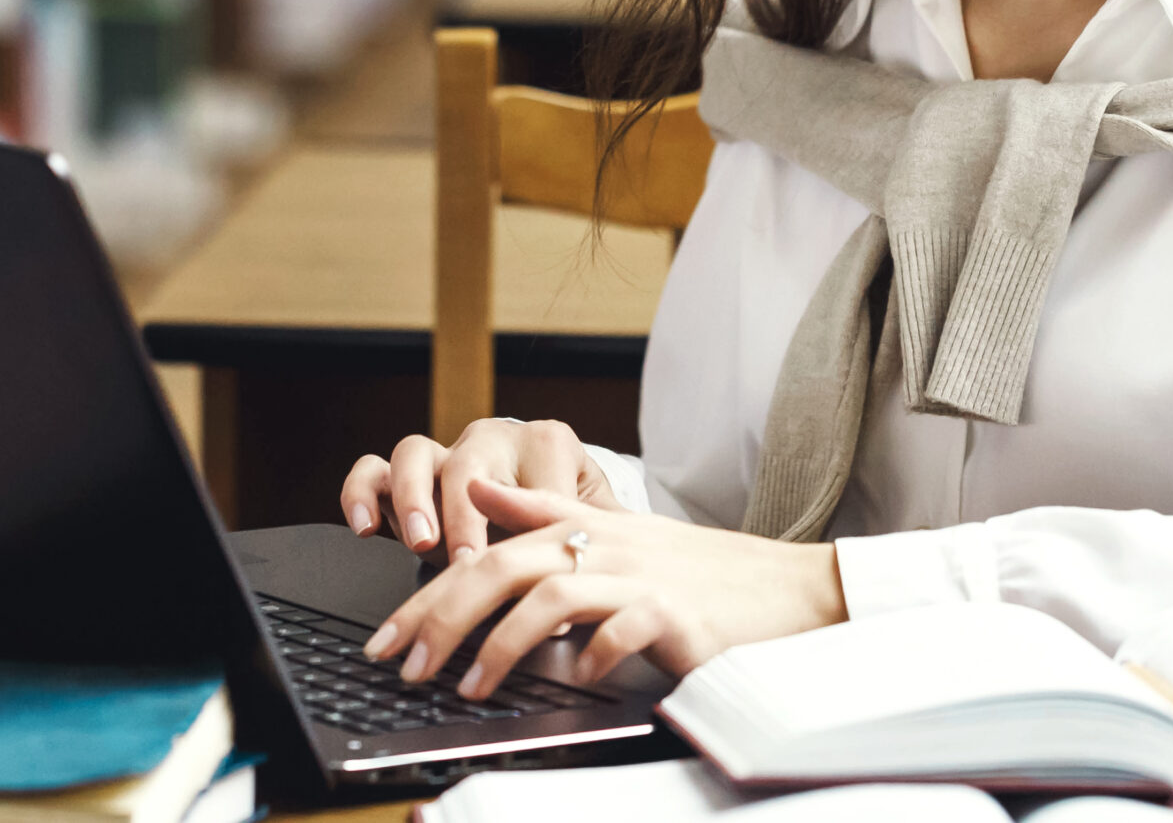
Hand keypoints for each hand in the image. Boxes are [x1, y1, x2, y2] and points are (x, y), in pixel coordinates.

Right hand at [340, 418, 621, 561]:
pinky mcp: (406, 472)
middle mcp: (491, 440)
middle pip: (471, 466)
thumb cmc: (572, 508)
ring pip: (415, 454)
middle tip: (469, 562)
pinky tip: (364, 528)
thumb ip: (597, 546)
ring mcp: (445, 453)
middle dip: (467, 517)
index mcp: (546, 442)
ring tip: (420, 542)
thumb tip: (586, 597)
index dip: (540, 537)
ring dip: (413, 499)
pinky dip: (361, 492)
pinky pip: (373, 468)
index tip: (546, 583)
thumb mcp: (595, 519)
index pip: (537, 485)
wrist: (549, 486)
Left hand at [362, 479, 845, 701]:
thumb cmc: (697, 573)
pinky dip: (588, 659)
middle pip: (500, 567)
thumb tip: (479, 485)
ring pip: (549, 597)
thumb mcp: (613, 531)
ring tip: (470, 686)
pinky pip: (619, 632)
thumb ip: (543, 508)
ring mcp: (639, 576)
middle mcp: (602, 543)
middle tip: (404, 664)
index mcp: (581, 526)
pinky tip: (569, 683)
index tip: (386, 638)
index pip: (484, 548)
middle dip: (440, 616)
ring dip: (500, 645)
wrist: (786, 590)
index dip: (426, 590)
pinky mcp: (675, 612)